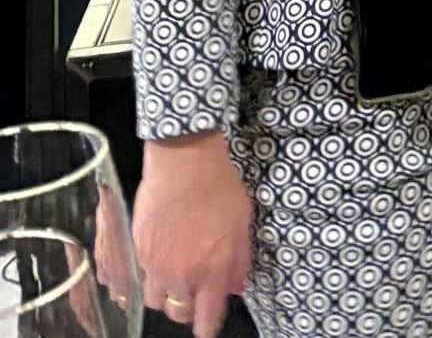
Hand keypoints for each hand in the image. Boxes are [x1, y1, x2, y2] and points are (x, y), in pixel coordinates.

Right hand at [133, 132, 250, 337]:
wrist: (183, 165)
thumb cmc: (219, 191)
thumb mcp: (241, 226)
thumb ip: (239, 261)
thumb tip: (235, 287)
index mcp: (211, 271)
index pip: (206, 316)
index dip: (207, 327)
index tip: (207, 329)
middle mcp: (180, 275)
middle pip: (176, 313)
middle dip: (186, 311)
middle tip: (194, 298)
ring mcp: (154, 264)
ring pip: (154, 299)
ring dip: (165, 295)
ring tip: (175, 281)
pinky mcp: (135, 251)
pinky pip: (138, 277)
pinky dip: (148, 278)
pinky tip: (157, 265)